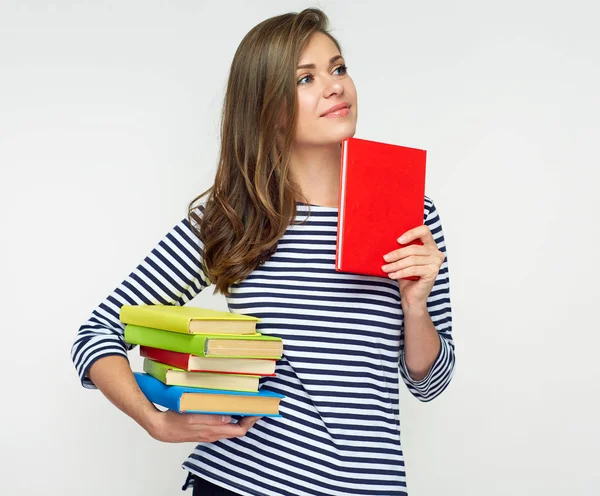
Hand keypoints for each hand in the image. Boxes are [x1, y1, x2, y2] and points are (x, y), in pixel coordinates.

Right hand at [146, 410, 261, 442]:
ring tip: (247, 405)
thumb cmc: (174, 422)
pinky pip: (222, 427)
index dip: (251, 421)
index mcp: (213, 431)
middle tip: (257, 406)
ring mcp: (209, 433)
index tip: (259, 411)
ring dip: (240, 418)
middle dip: (249, 419)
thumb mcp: (192, 417)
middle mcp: (214, 434)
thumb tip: (228, 417)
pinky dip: (230, 419)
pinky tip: (229, 409)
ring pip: (231, 428)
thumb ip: (210, 419)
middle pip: (238, 430)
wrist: (159, 428)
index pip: (239, 430)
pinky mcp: (204, 430)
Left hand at [381, 225, 444, 306]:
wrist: (412, 296)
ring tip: (385, 268)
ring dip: (396, 265)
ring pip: (412, 260)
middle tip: (385, 258)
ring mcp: (436, 262)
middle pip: (414, 248)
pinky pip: (413, 270)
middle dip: (397, 254)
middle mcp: (436, 252)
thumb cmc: (408, 277)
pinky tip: (392, 275)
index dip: (411, 233)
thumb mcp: (404, 260)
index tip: (397, 241)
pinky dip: (400, 272)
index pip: (424, 230)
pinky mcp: (433, 272)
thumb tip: (385, 241)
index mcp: (430, 245)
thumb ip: (402, 249)